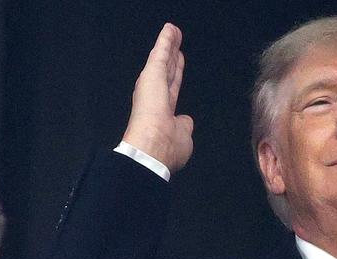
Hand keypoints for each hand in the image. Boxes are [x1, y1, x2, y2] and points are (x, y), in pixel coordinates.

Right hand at [122, 23, 193, 173]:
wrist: (150, 150)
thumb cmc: (164, 150)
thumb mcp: (182, 139)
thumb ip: (183, 127)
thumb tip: (186, 122)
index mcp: (162, 115)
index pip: (171, 91)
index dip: (175, 79)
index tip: (178, 68)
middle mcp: (156, 99)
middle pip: (167, 73)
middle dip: (172, 58)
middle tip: (175, 44)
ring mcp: (154, 85)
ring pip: (163, 60)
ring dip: (168, 45)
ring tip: (173, 31)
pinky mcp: (152, 75)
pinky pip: (161, 54)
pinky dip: (166, 42)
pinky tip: (170, 30)